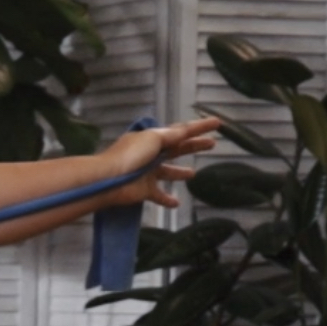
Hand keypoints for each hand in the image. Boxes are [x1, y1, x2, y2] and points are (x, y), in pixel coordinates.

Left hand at [104, 117, 222, 209]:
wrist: (108, 179)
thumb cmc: (130, 155)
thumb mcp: (154, 138)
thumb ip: (172, 135)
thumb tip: (184, 131)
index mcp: (152, 138)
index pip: (180, 130)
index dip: (199, 127)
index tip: (217, 123)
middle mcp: (150, 153)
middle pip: (177, 149)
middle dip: (194, 146)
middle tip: (213, 144)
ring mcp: (147, 172)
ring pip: (168, 172)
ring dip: (180, 172)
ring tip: (193, 173)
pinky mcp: (144, 190)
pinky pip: (158, 195)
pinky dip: (167, 199)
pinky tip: (177, 202)